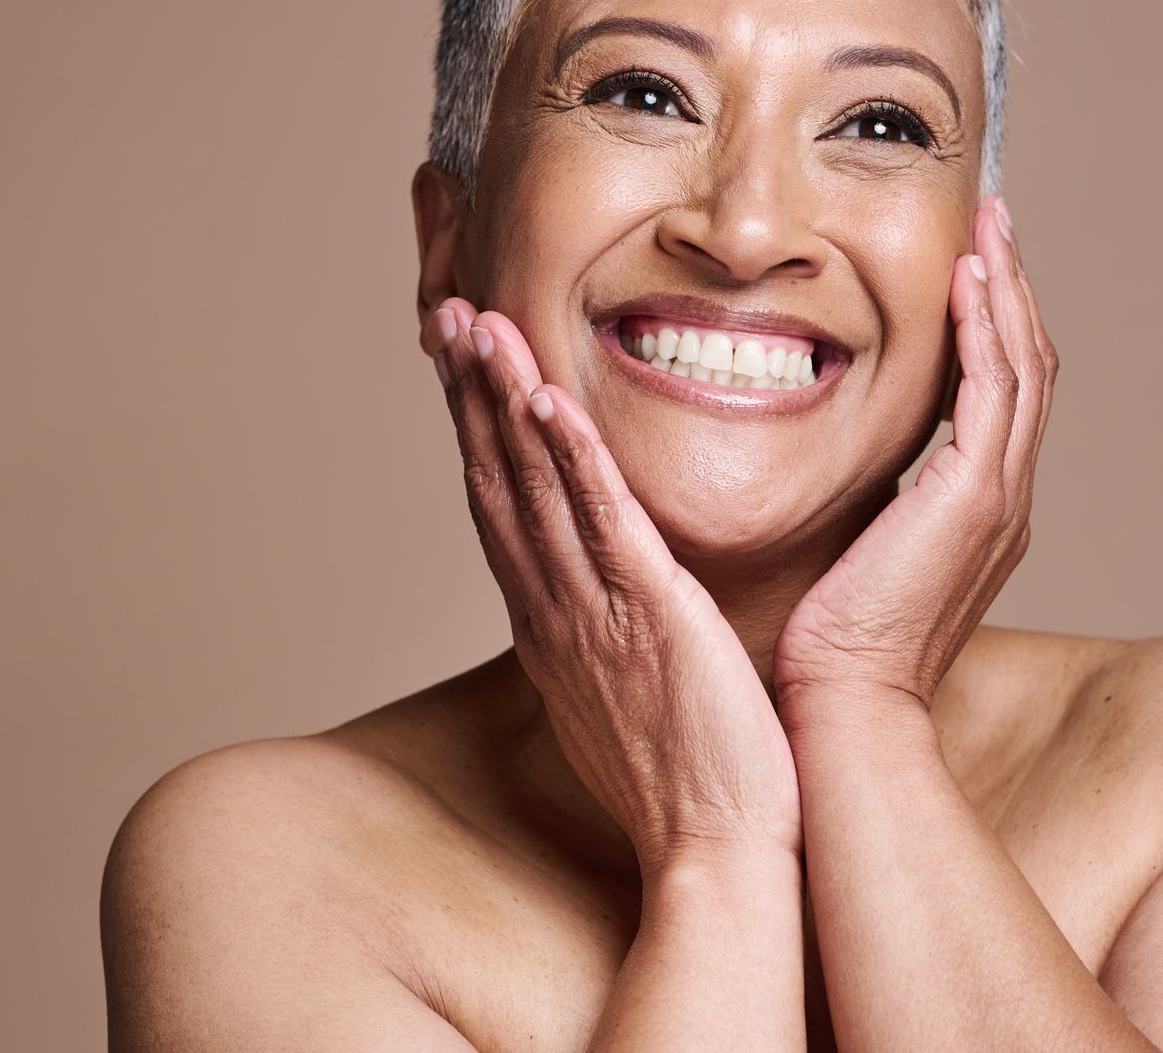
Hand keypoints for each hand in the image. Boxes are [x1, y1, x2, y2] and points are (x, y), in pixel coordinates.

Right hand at [431, 298, 801, 875]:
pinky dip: (571, 460)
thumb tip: (600, 594)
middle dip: (469, 393)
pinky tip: (548, 401)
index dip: (476, 428)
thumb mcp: (623, 689)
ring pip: (534, 488)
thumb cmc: (685, 774)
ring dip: (502, 401)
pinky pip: (601, 525)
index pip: (502, 506)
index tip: (462, 360)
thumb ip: (605, 629)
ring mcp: (593, 613)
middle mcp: (555, 611)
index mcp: (552, 622)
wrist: (715, 848)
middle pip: (497, 482)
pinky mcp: (649, 616)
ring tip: (477, 323)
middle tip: (446, 313)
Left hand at [773, 196, 1057, 713]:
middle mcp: (1005, 498)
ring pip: (1024, 366)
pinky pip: (995, 388)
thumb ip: (869, 504)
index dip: (995, 324)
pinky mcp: (976, 497)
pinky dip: (988, 325)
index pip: (1001, 395)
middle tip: (996, 222)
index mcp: (980, 511)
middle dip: (1013, 289)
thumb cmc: (832, 644)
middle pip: (1028, 367)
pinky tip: (969, 276)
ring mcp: (999, 497)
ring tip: (992, 225)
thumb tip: (843, 472)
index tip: (972, 265)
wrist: (845, 706)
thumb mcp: (857, 553)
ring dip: (1008, 288)